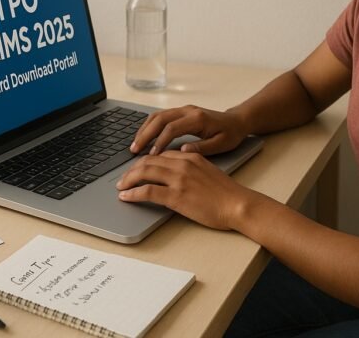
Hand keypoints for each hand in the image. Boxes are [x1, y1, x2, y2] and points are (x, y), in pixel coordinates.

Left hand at [116, 151, 256, 230]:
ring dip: (128, 179)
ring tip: (121, 187)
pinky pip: (147, 191)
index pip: (160, 154)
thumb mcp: (208, 171)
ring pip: (144, 172)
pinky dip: (133, 193)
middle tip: (123, 178)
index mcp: (190, 156)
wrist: (238, 204)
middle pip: (148, 160)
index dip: (144, 161)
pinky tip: (126, 197)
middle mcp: (182, 163)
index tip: (137, 169)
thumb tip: (175, 174)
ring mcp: (178, 179)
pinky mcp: (176, 196)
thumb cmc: (227, 193)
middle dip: (132, 169)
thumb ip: (190, 168)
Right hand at [130, 105, 248, 155]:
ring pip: (157, 116)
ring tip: (135, 145)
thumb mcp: (222, 144)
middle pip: (160, 119)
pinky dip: (149, 126)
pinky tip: (143, 137)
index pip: (172, 128)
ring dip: (144, 129)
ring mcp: (184, 109)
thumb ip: (202, 147)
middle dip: (145, 134)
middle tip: (134, 150)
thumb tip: (182, 150)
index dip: (159, 141)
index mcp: (198, 118)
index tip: (152, 155)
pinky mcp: (181, 112)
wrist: (237, 121)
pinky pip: (161, 116)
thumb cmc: (231, 134)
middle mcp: (188, 110)